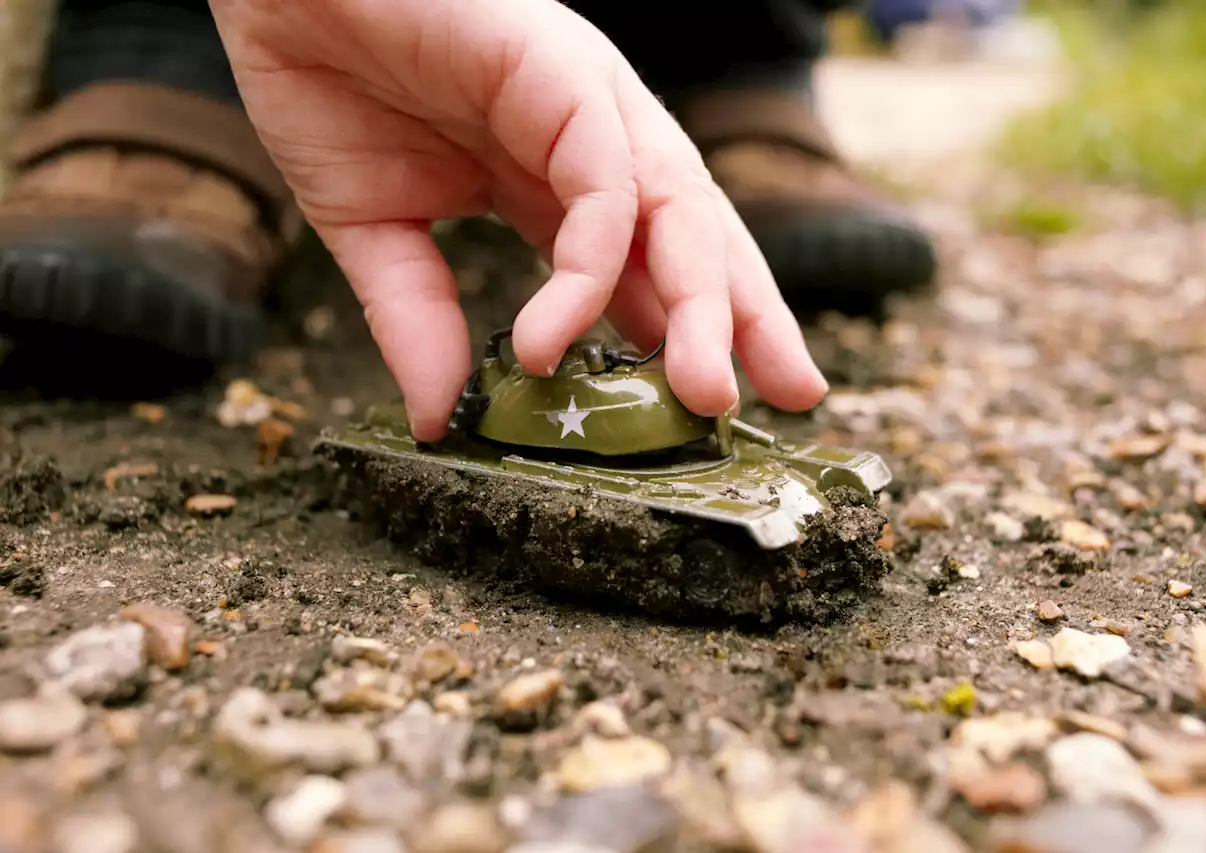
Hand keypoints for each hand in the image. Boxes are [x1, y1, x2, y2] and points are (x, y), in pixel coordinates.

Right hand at [208, 0, 829, 439]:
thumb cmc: (327, 84)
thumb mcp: (379, 235)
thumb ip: (420, 321)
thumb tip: (439, 419)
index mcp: (558, 182)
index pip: (648, 269)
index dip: (688, 335)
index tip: (720, 409)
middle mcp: (593, 146)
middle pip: (695, 243)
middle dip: (747, 320)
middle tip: (792, 397)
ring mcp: (587, 107)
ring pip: (676, 214)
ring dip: (703, 307)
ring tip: (707, 396)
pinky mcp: (564, 74)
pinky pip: (602, 189)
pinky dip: (585, 271)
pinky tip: (549, 341)